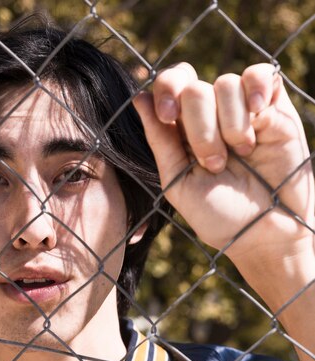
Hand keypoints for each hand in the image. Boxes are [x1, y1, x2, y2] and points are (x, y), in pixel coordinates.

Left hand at [133, 63, 313, 273]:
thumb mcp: (180, 185)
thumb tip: (138, 98)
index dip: (166, 91)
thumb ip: (161, 142)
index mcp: (184, 132)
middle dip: (200, 128)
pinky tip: (258, 114)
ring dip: (230, 124)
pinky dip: (256, 87)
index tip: (168, 116)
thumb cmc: (222, 217)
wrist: (268, 233)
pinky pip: (261, 74)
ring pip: (226, 84)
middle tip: (215, 164)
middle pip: (194, 88)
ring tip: (242, 155)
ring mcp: (243, 110)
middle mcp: (212, 116)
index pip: (169, 87)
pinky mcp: (275, 108)